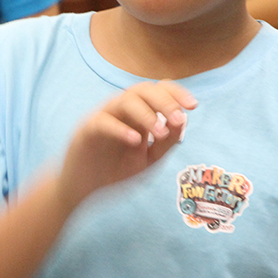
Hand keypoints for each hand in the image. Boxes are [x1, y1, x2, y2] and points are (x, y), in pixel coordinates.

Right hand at [58, 80, 196, 209]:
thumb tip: (184, 119)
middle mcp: (121, 109)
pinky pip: (104, 122)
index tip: (193, 105)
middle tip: (178, 119)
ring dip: (146, 114)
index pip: (158, 90)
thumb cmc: (117, 170)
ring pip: (124, 100)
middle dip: (164, 101)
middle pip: (143, 89)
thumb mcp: (150, 159)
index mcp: (138, 112)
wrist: (85, 188)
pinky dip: (120, 129)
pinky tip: (135, 140)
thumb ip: (167, 142)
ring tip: (160, 133)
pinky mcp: (87, 129)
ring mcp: (103, 116)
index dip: (176, 93)